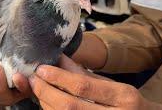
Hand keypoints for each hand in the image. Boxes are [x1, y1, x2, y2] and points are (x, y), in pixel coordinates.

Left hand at [29, 55, 161, 109]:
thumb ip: (84, 73)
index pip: (83, 86)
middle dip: (46, 92)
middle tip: (32, 80)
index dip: (58, 77)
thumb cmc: (128, 103)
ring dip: (46, 104)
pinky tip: (47, 103)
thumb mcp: (112, 83)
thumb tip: (58, 58)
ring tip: (37, 90)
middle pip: (70, 106)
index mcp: (124, 96)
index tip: (41, 69)